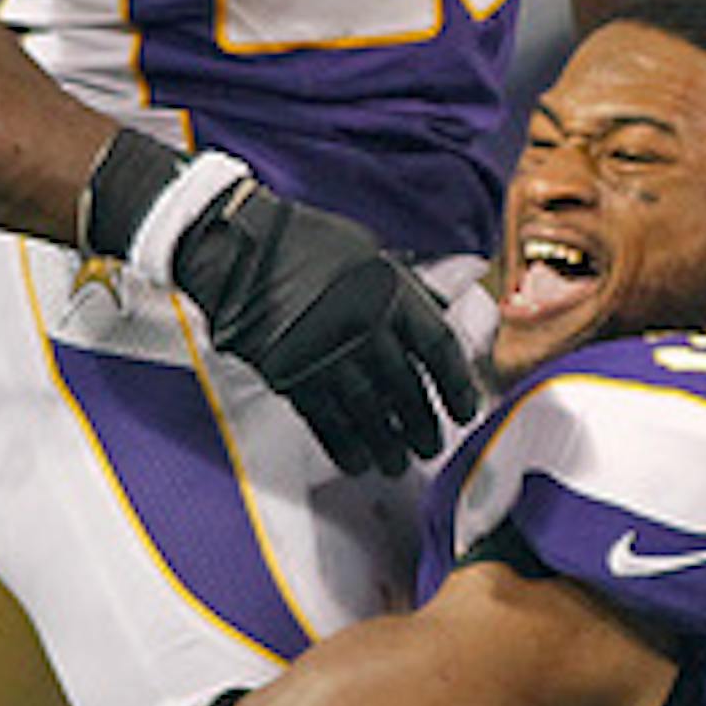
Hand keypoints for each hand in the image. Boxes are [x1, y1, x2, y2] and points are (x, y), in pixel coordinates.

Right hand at [173, 185, 480, 478]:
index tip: (465, 410)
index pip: (440, 348)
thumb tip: (433, 317)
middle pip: (408, 390)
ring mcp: (329, 354)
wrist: (240, 249)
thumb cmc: (304, 242)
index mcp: (392, 291)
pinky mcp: (293, 376)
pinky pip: (328, 423)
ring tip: (398, 462)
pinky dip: (346, 447)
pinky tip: (359, 461)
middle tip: (431, 444)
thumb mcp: (369, 253)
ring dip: (389, 444)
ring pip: (370, 415)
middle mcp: (366, 326)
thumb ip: (402, 290)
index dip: (458, 385)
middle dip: (423, 425)